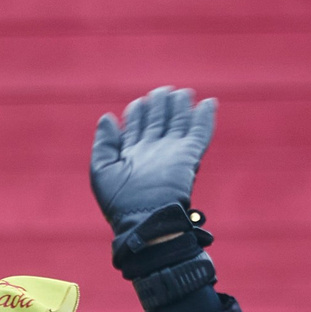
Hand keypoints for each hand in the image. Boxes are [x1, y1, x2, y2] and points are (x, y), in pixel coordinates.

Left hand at [89, 86, 217, 237]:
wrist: (144, 220)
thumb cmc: (120, 202)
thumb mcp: (102, 170)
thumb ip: (104, 143)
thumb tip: (107, 117)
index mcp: (133, 154)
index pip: (137, 125)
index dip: (138, 111)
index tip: (139, 103)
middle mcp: (153, 151)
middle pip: (159, 120)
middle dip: (161, 104)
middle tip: (163, 91)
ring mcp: (172, 153)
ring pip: (179, 123)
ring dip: (181, 106)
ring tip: (182, 93)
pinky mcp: (188, 157)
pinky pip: (199, 133)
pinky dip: (205, 118)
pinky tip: (209, 103)